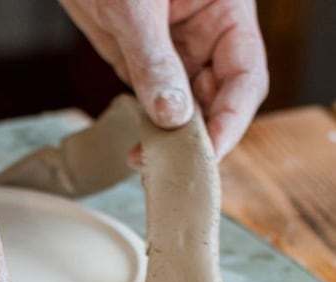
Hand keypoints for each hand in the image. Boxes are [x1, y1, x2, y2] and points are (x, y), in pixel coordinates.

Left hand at [59, 0, 267, 157]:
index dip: (232, 120)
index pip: (245, 77)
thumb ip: (153, 61)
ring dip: (173, 141)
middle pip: (220, 101)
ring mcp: (174, 54)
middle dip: (201, 137)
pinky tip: (138, 150)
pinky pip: (154, 105)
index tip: (209, 153)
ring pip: (187, 109)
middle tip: (175, 169)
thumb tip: (172, 116)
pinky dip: (149, 131)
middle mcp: (206, 38)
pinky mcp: (142, 65)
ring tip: (150, 165)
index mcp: (225, 13)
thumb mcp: (134, 10)